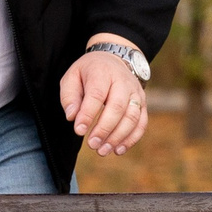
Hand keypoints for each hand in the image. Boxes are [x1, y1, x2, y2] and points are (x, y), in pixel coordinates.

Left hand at [59, 36, 149, 157]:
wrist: (113, 60)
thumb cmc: (89, 73)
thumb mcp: (72, 77)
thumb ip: (69, 97)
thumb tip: (72, 117)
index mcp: (102, 72)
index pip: (96, 95)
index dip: (88, 114)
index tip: (79, 131)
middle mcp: (123, 81)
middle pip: (117, 107)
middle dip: (104, 129)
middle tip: (92, 145)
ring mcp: (135, 92)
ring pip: (132, 117)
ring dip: (118, 137)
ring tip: (102, 151)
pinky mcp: (142, 103)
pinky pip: (142, 122)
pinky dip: (132, 138)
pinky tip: (118, 150)